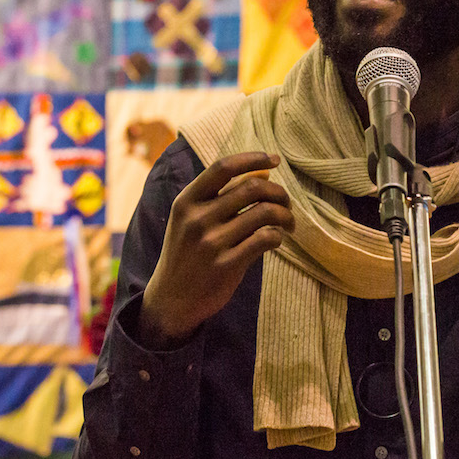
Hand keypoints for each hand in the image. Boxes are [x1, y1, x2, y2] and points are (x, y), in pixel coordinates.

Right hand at [138, 152, 292, 349]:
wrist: (171, 300)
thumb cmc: (186, 254)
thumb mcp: (189, 220)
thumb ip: (218, 197)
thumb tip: (262, 173)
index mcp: (186, 201)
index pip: (223, 168)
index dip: (253, 158)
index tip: (274, 159)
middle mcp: (197, 218)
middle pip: (251, 188)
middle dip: (278, 192)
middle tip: (286, 202)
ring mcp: (211, 242)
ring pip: (264, 213)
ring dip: (284, 215)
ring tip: (288, 222)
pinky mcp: (226, 265)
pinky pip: (264, 239)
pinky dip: (277, 236)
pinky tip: (276, 239)